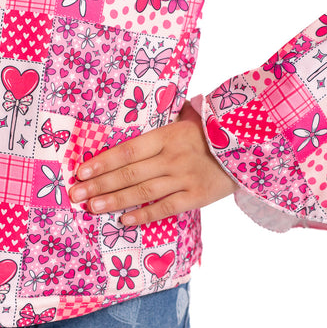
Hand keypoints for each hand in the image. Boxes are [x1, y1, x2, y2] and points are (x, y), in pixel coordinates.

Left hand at [68, 100, 236, 225]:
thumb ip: (166, 115)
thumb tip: (141, 106)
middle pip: (130, 172)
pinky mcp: (197, 196)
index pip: (128, 150)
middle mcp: (173, 156)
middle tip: (76, 193)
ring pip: (143, 191)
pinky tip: (124, 220)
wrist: (250, 147)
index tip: (81, 170)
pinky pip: (166, 208)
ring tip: (92, 207)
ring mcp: (185, 177)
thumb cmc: (213, 131)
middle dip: (99, 184)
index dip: (102, 161)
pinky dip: (145, 215)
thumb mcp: (190, 116)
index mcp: (168, 134)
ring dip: (115, 199)